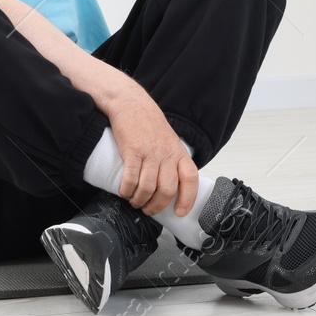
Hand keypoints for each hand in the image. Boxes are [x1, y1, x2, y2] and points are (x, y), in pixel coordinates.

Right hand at [100, 79, 200, 217]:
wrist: (130, 103)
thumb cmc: (148, 123)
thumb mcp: (168, 140)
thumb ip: (172, 160)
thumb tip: (170, 186)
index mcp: (179, 152)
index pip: (190, 179)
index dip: (187, 199)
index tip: (180, 212)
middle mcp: (166, 154)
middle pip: (167, 189)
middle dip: (157, 206)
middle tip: (148, 209)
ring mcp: (150, 153)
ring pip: (148, 188)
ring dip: (140, 200)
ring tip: (135, 201)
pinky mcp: (132, 151)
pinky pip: (131, 179)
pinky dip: (127, 190)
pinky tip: (125, 191)